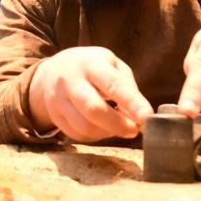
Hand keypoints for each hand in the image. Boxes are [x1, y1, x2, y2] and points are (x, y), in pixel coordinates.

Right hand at [29, 47, 153, 141]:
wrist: (53, 71)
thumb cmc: (92, 68)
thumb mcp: (112, 65)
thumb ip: (127, 88)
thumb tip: (140, 117)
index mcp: (90, 64)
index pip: (114, 85)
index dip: (132, 103)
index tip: (147, 117)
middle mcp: (70, 81)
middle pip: (94, 110)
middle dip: (119, 125)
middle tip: (134, 130)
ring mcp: (58, 100)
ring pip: (85, 127)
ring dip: (108, 133)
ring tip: (119, 127)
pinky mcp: (55, 117)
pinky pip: (78, 135)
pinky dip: (96, 136)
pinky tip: (102, 128)